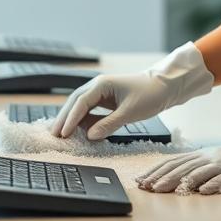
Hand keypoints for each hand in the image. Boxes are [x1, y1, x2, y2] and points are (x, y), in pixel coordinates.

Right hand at [50, 42, 213, 140]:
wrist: (165, 86)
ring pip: (81, 106)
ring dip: (71, 119)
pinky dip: (83, 120)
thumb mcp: (130, 112)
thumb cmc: (150, 94)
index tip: (63, 133)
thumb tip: (90, 136)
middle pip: (75, 102)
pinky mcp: (107, 100)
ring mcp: (102, 92)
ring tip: (61, 134)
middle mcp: (98, 86)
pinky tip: (79, 131)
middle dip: (64, 118)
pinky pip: (91, 110)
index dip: (70, 118)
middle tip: (54, 135)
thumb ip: (109, 124)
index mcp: (102, 84)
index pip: (80, 102)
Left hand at [136, 140, 220, 193]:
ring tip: (163, 188)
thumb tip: (174, 178)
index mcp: (201, 154)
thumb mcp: (213, 161)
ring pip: (197, 172)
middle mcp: (208, 156)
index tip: (141, 179)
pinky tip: (202, 191)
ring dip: (178, 181)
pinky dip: (211, 184)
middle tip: (146, 186)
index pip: (174, 161)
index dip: (156, 170)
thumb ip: (196, 167)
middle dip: (161, 176)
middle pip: (181, 166)